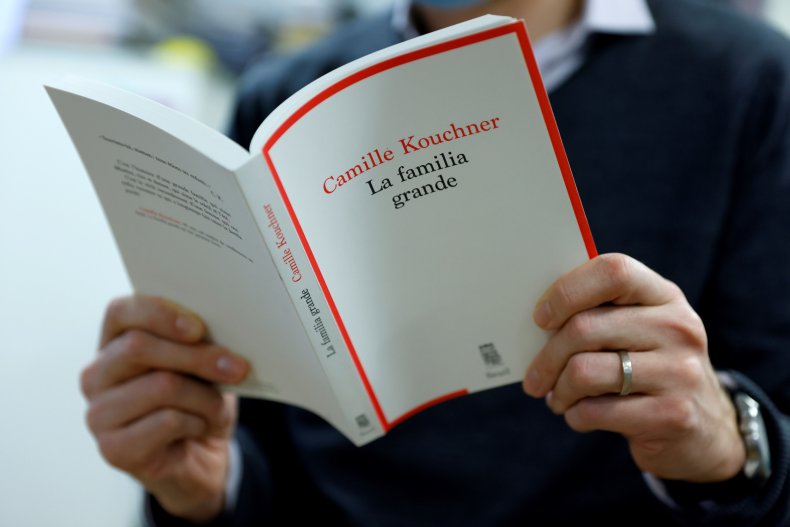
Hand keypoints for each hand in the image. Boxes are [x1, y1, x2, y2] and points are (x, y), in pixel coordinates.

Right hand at [80, 295, 249, 521]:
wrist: (201, 458)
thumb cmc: (197, 401)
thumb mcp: (202, 365)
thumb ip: (198, 343)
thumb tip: (219, 332)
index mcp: (114, 342)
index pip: (121, 312)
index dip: (160, 314)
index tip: (199, 328)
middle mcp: (97, 375)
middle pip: (139, 347)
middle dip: (196, 356)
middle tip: (236, 367)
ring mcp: (99, 413)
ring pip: (160, 386)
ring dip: (204, 397)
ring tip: (217, 407)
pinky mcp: (113, 448)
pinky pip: (166, 422)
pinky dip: (197, 422)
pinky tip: (199, 428)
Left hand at [523, 253, 745, 481]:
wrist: (710, 429)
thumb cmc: (650, 370)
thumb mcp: (638, 332)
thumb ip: (599, 315)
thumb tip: (536, 319)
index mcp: (664, 296)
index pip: (613, 271)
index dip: (567, 291)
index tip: (540, 318)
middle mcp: (678, 327)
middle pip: (584, 328)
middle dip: (547, 357)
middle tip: (535, 377)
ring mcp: (680, 371)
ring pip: (584, 372)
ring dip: (559, 390)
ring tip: (558, 398)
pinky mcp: (673, 415)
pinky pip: (596, 411)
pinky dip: (575, 416)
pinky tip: (579, 415)